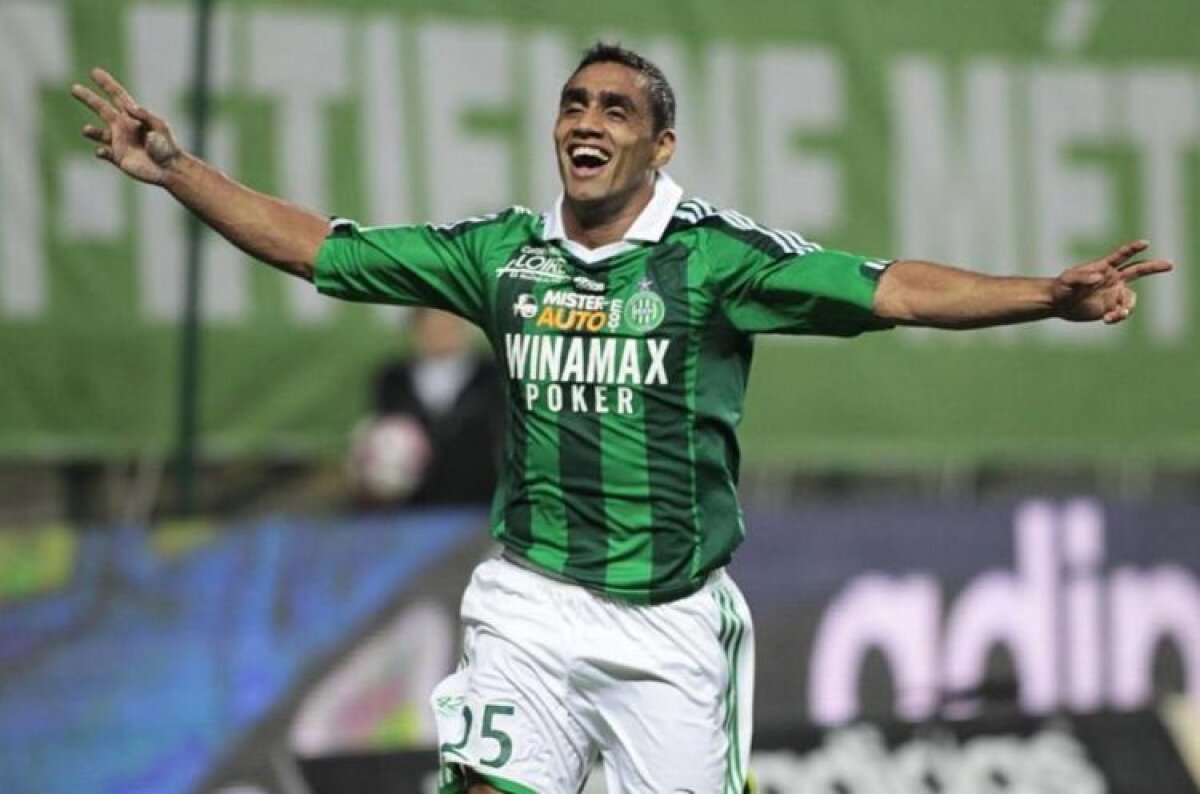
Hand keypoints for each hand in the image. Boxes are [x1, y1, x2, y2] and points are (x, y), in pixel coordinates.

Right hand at [70, 67, 182, 184]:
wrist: (170, 170)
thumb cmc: (168, 147)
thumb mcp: (160, 127)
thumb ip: (145, 116)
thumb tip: (129, 107)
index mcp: (133, 117)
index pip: (118, 96)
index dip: (107, 84)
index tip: (94, 72)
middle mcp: (123, 127)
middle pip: (102, 109)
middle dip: (88, 98)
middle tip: (73, 88)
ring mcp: (120, 143)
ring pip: (99, 134)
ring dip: (92, 132)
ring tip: (87, 129)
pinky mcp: (119, 158)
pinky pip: (104, 153)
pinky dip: (101, 151)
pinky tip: (101, 151)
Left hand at [1051, 240, 1173, 323]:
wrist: (1059, 303)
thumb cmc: (1062, 287)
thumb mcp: (1067, 280)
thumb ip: (1082, 277)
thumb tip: (1100, 278)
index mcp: (1104, 266)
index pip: (1122, 255)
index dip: (1133, 249)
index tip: (1145, 243)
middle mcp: (1114, 278)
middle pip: (1139, 270)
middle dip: (1154, 266)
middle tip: (1170, 264)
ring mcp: (1114, 293)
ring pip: (1131, 298)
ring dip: (1127, 307)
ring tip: (1116, 314)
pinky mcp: (1111, 307)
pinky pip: (1122, 312)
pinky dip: (1118, 316)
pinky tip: (1107, 319)